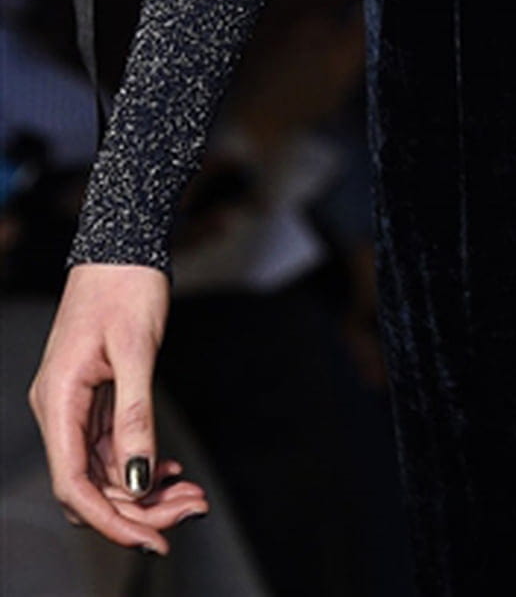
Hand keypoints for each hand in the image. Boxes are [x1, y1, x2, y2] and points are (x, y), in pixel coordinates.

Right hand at [27, 262, 210, 554]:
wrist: (123, 244)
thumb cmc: (126, 284)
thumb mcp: (137, 349)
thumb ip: (135, 415)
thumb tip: (139, 478)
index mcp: (57, 401)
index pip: (73, 485)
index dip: (112, 520)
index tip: (153, 538)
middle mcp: (59, 410)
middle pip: (90, 485)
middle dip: (139, 507)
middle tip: (191, 509)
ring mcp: (75, 406)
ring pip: (104, 470)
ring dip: (145, 489)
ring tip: (191, 494)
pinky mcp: (94, 399)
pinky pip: (113, 447)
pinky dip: (142, 463)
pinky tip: (171, 468)